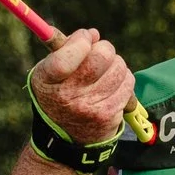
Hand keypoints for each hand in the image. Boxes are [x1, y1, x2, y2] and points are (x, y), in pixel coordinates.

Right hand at [29, 28, 135, 147]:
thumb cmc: (59, 95)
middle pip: (101, 57)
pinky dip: (123, 80)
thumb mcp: (49, 73)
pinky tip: (112, 87)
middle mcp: (67, 96)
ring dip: (115, 64)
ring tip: (104, 73)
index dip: (81, 41)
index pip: (68, 56)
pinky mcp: (109, 115)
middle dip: (104, 48)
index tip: (85, 37)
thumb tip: (94, 35)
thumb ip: (66, 49)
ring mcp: (90, 107)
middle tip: (99, 54)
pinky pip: (127, 83)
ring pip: (119, 67)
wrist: (67, 139)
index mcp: (47, 80)